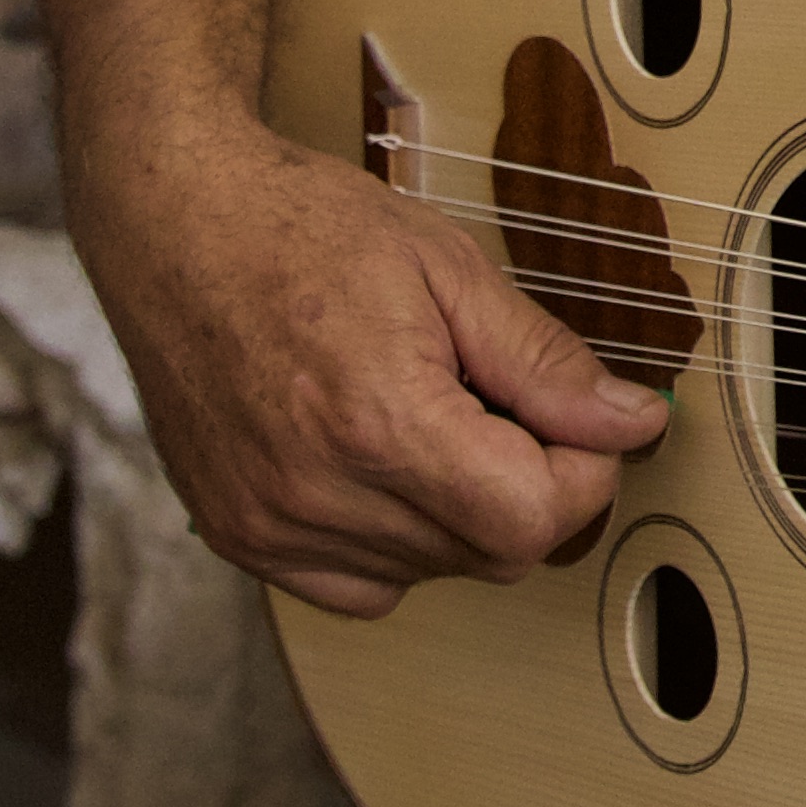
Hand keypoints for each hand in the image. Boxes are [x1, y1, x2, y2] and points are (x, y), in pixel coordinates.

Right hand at [75, 109, 664, 616]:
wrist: (174, 221)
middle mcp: (316, 493)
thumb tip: (631, 422)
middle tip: (501, 401)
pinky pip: (360, 585)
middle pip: (491, 553)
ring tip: (429, 414)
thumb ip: (546, 362)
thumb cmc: (303, 226)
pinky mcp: (237, 536)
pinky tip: (383, 462)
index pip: (534, 518)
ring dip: (462, 512)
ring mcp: (267, 525)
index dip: (583, 472)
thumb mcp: (449, 269)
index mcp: (379, 422)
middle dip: (528, 486)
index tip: (579, 421)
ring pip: (433, 572)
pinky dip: (396, 541)